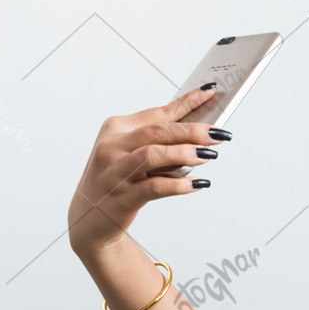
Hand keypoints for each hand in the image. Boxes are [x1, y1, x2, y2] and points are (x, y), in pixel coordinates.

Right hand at [67, 84, 230, 254]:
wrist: (90, 217)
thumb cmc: (119, 180)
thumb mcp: (132, 153)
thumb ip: (160, 143)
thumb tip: (200, 135)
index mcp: (116, 128)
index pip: (158, 112)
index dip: (187, 102)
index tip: (210, 92)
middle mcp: (112, 146)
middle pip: (157, 131)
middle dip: (192, 130)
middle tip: (218, 134)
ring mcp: (115, 172)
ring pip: (152, 154)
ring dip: (184, 153)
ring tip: (209, 155)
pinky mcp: (122, 197)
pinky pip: (155, 188)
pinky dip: (180, 185)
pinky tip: (198, 183)